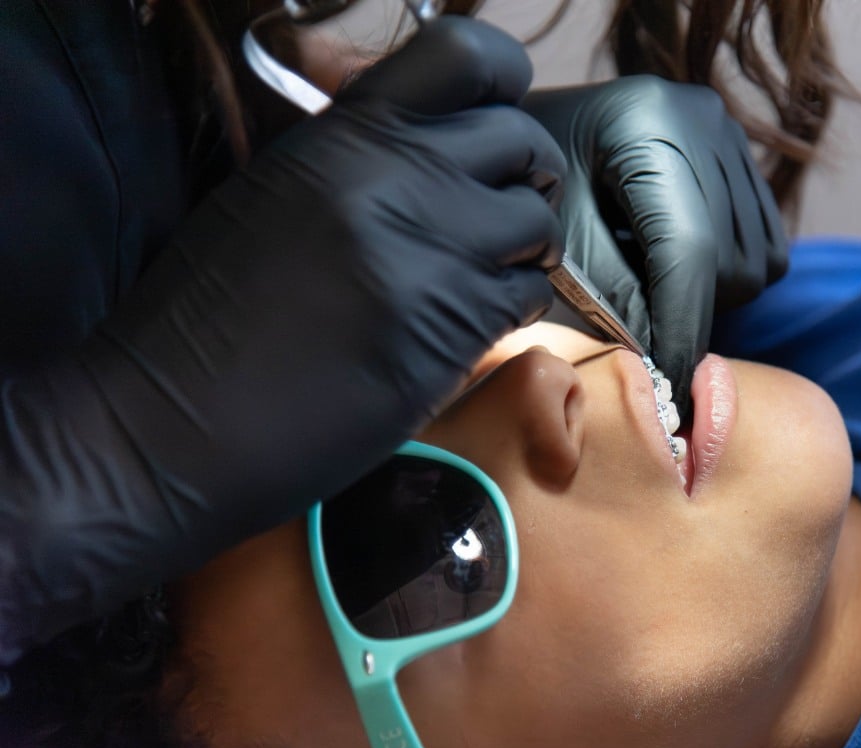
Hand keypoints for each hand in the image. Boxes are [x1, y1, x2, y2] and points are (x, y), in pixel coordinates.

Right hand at [0, 17, 563, 660]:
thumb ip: (355, 156)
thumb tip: (431, 136)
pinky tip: (469, 322)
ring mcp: (427, 254)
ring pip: (537, 222)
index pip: (468, 59)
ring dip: (524, 248)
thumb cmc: (208, 316)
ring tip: (484, 272)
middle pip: (521, 139)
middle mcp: (395, 180)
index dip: (502, 84)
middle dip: (526, 176)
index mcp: (342, 137)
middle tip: (503, 210)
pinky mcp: (448, 331)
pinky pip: (526, 295)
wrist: (172, 423)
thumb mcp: (271, 196)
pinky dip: (512, 306)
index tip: (497, 120)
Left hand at [524, 75, 787, 417]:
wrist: (541, 127)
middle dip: (686, 313)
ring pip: (756, 264)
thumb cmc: (532, 183)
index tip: (669, 387)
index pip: (689, 248)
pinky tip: (676, 266)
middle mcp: (704, 122)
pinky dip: (728, 277)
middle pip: (729, 261)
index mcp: (647, 127)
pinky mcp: (743, 155)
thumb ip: (607, 293)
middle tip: (634, 320)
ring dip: (708, 298)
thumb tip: (659, 356)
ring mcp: (730, 135)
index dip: (681, 328)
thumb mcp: (557, 239)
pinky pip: (767, 248)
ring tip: (647, 278)